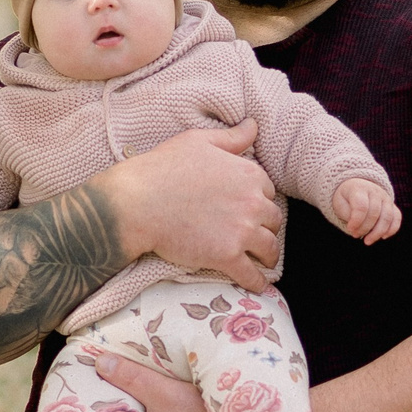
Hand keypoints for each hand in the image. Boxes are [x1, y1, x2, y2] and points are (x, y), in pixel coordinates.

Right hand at [96, 120, 280, 293]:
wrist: (137, 202)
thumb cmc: (162, 168)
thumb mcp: (198, 141)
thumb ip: (231, 138)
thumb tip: (254, 125)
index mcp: (248, 173)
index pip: (268, 190)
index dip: (258, 199)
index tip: (249, 208)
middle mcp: (252, 201)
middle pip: (273, 219)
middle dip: (266, 227)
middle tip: (256, 235)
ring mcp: (241, 230)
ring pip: (269, 248)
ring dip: (268, 256)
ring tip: (263, 261)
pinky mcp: (227, 256)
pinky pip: (252, 275)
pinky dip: (258, 283)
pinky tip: (258, 286)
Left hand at [330, 178, 400, 243]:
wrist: (356, 188)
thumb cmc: (346, 199)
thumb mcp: (340, 203)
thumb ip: (349, 214)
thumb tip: (359, 227)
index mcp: (360, 188)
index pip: (362, 206)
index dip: (356, 221)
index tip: (350, 229)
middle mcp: (375, 191)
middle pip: (374, 213)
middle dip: (364, 228)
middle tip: (355, 235)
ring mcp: (386, 198)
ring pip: (387, 217)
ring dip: (377, 233)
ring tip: (367, 241)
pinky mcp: (392, 205)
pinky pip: (397, 218)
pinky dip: (392, 229)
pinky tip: (383, 237)